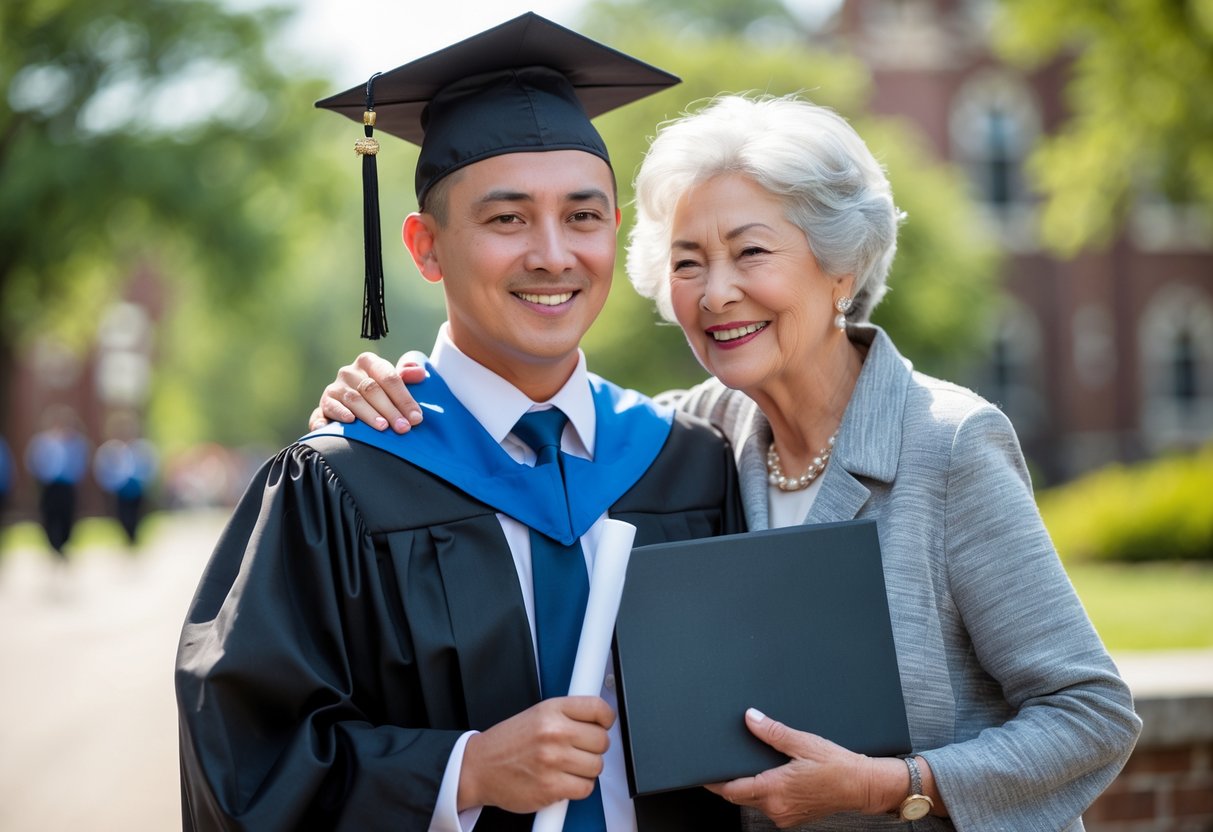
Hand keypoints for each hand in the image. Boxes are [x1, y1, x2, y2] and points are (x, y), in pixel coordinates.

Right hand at [307, 351, 427, 432]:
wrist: (355, 403)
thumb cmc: (382, 393)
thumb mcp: (395, 382)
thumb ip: (408, 376)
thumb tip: (419, 373)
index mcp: (369, 362)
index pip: (389, 377)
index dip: (404, 398)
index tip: (416, 418)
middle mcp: (349, 372)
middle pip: (372, 389)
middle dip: (390, 410)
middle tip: (403, 428)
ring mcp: (335, 387)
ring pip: (354, 400)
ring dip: (369, 414)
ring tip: (383, 427)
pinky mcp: (325, 403)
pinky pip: (329, 409)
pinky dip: (338, 415)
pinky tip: (349, 423)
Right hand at [458, 696, 615, 813]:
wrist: (478, 768)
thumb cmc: (506, 743)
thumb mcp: (536, 714)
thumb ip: (567, 715)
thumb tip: (599, 719)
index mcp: (551, 710)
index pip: (598, 709)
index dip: (606, 719)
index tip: (604, 724)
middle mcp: (553, 732)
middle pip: (602, 741)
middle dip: (593, 748)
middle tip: (578, 749)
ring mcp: (553, 760)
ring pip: (596, 766)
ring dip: (586, 769)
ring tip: (566, 765)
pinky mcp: (551, 786)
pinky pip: (585, 788)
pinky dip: (578, 787)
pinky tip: (563, 780)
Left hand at [706, 708, 885, 827]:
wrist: (862, 785)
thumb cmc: (838, 766)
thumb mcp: (803, 742)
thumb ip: (773, 731)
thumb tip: (751, 718)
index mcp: (775, 789)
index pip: (732, 790)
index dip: (715, 782)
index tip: (703, 773)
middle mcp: (777, 807)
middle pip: (740, 797)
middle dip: (729, 783)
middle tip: (723, 764)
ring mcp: (785, 816)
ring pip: (754, 802)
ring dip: (748, 788)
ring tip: (750, 767)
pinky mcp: (793, 818)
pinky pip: (769, 806)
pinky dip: (764, 793)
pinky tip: (771, 778)